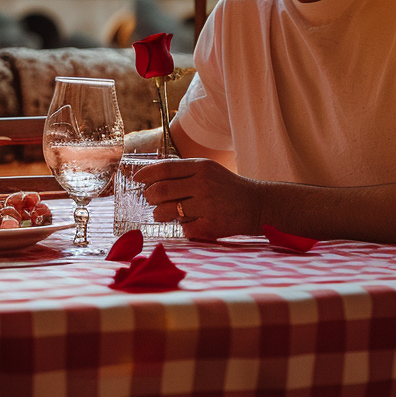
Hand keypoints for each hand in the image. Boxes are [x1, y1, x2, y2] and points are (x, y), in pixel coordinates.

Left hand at [137, 158, 260, 239]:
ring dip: (159, 214)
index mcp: (201, 167)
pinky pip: (184, 229)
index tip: (137, 179)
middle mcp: (203, 184)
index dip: (147, 174)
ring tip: (161, 214)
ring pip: (168, 211)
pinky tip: (187, 224)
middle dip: (150, 197)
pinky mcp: (211, 225)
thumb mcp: (209, 170)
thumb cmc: (227, 187)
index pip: (165, 168)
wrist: (258, 204)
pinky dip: (182, 228)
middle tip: (150, 199)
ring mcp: (207, 205)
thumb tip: (152, 176)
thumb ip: (184, 171)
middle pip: (161, 191)